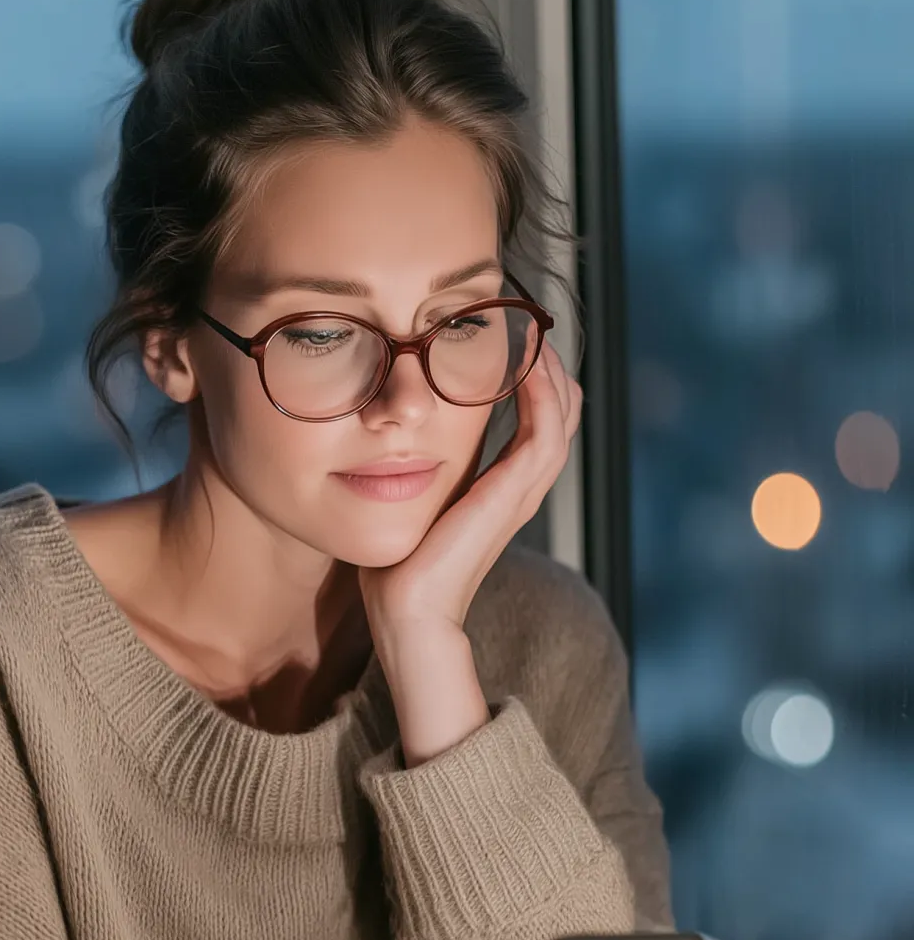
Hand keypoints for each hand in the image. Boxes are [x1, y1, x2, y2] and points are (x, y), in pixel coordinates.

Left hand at [359, 341, 581, 644]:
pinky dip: (543, 393)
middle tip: (527, 325)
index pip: (537, 424)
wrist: (408, 615)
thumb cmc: (397, 573)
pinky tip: (526, 362)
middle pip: (561, 414)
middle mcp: (518, 490)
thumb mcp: (407, 507)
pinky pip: (544, 432)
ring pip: (562, 417)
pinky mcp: (512, 496)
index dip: (531, 381)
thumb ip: (407, 476)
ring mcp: (520, 494)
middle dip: (549, 366)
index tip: (507, 340)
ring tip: (533, 333)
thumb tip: (377, 448)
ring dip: (551, 371)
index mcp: (499, 492)